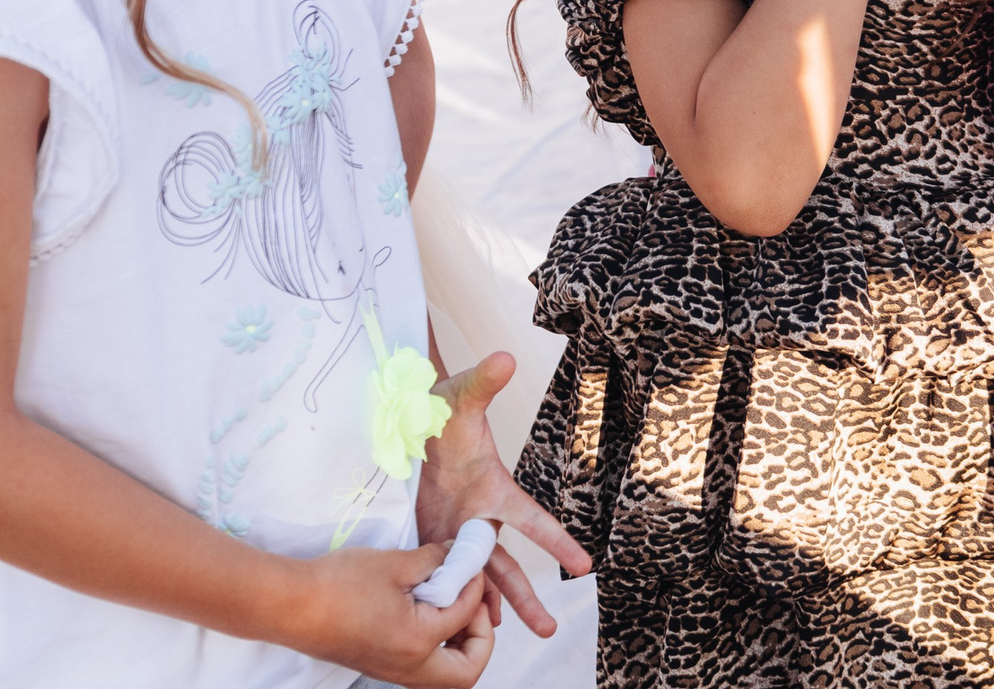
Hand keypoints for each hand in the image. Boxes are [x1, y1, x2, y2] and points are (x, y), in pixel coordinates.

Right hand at [284, 542, 495, 684]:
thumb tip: (457, 554)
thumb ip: (434, 561)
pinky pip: (423, 667)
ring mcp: (392, 672)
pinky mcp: (379, 666)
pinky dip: (437, 645)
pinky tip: (427, 609)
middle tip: (475, 603)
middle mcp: (408, 667)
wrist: (289, 605)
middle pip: (466, 671)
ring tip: (454, 604)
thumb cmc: (338, 584)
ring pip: (445, 675)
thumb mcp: (394, 564)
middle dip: (482, 637)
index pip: (466, 616)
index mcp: (417, 643)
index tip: (470, 562)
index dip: (476, 586)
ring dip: (460, 644)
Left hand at [415, 352, 593, 638]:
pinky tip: (466, 623)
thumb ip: (482, 382)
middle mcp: (480, 517)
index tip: (585, 566)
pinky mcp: (431, 537)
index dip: (557, 542)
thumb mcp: (459, 398)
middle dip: (529, 598)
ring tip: (509, 638)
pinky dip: (457, 597)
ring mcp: (456, 531)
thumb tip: (506, 356)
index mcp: (495, 490)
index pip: (532, 520)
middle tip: (548, 631)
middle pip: (508, 566)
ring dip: (495, 607)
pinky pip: (446, 574)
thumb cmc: (440, 407)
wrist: (407, 421)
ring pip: (480, 578)